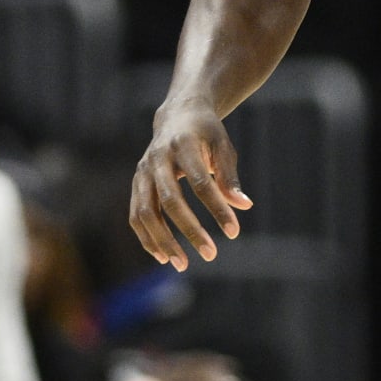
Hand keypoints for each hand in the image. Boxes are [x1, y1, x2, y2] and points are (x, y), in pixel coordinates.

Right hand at [128, 96, 252, 271]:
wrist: (177, 116)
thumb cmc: (206, 133)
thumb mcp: (223, 146)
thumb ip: (230, 176)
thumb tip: (244, 206)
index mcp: (183, 145)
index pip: (200, 182)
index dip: (216, 208)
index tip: (234, 231)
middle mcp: (157, 159)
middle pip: (170, 201)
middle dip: (190, 230)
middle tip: (211, 255)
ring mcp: (142, 172)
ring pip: (146, 213)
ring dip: (163, 241)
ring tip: (182, 264)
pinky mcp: (136, 184)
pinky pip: (136, 216)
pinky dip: (147, 238)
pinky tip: (163, 257)